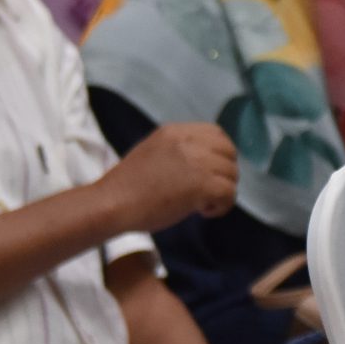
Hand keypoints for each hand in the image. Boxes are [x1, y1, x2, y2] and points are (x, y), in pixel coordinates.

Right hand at [105, 123, 238, 233]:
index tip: (210, 172)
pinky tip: (203, 212)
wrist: (112, 203)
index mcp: (175, 131)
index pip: (216, 133)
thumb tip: (204, 162)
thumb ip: (179, 151)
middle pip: (229, 152)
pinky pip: (229, 193)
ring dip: (222, 191)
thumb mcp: (154, 152)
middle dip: (225, 173)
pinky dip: (222, 206)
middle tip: (208, 191)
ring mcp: (197, 161)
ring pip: (232, 174)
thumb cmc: (127, 187)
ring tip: (201, 204)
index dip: (220, 154)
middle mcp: (189, 141)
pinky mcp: (202, 184)